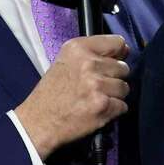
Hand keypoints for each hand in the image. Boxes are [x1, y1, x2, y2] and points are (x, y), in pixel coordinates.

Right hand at [14, 34, 129, 160]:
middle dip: (113, 78)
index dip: (119, 53)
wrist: (39, 122)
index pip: (117, 42)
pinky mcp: (103, 105)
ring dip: (114, 96)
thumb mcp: (65, 61)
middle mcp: (89, 63)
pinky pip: (123, 106)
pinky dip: (113, 111)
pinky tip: (96, 111)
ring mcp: (97, 85)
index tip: (115, 60)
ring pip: (124, 88)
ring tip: (94, 99)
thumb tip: (124, 50)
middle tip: (95, 87)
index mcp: (78, 48)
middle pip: (123, 68)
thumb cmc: (51, 93)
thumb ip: (92, 53)